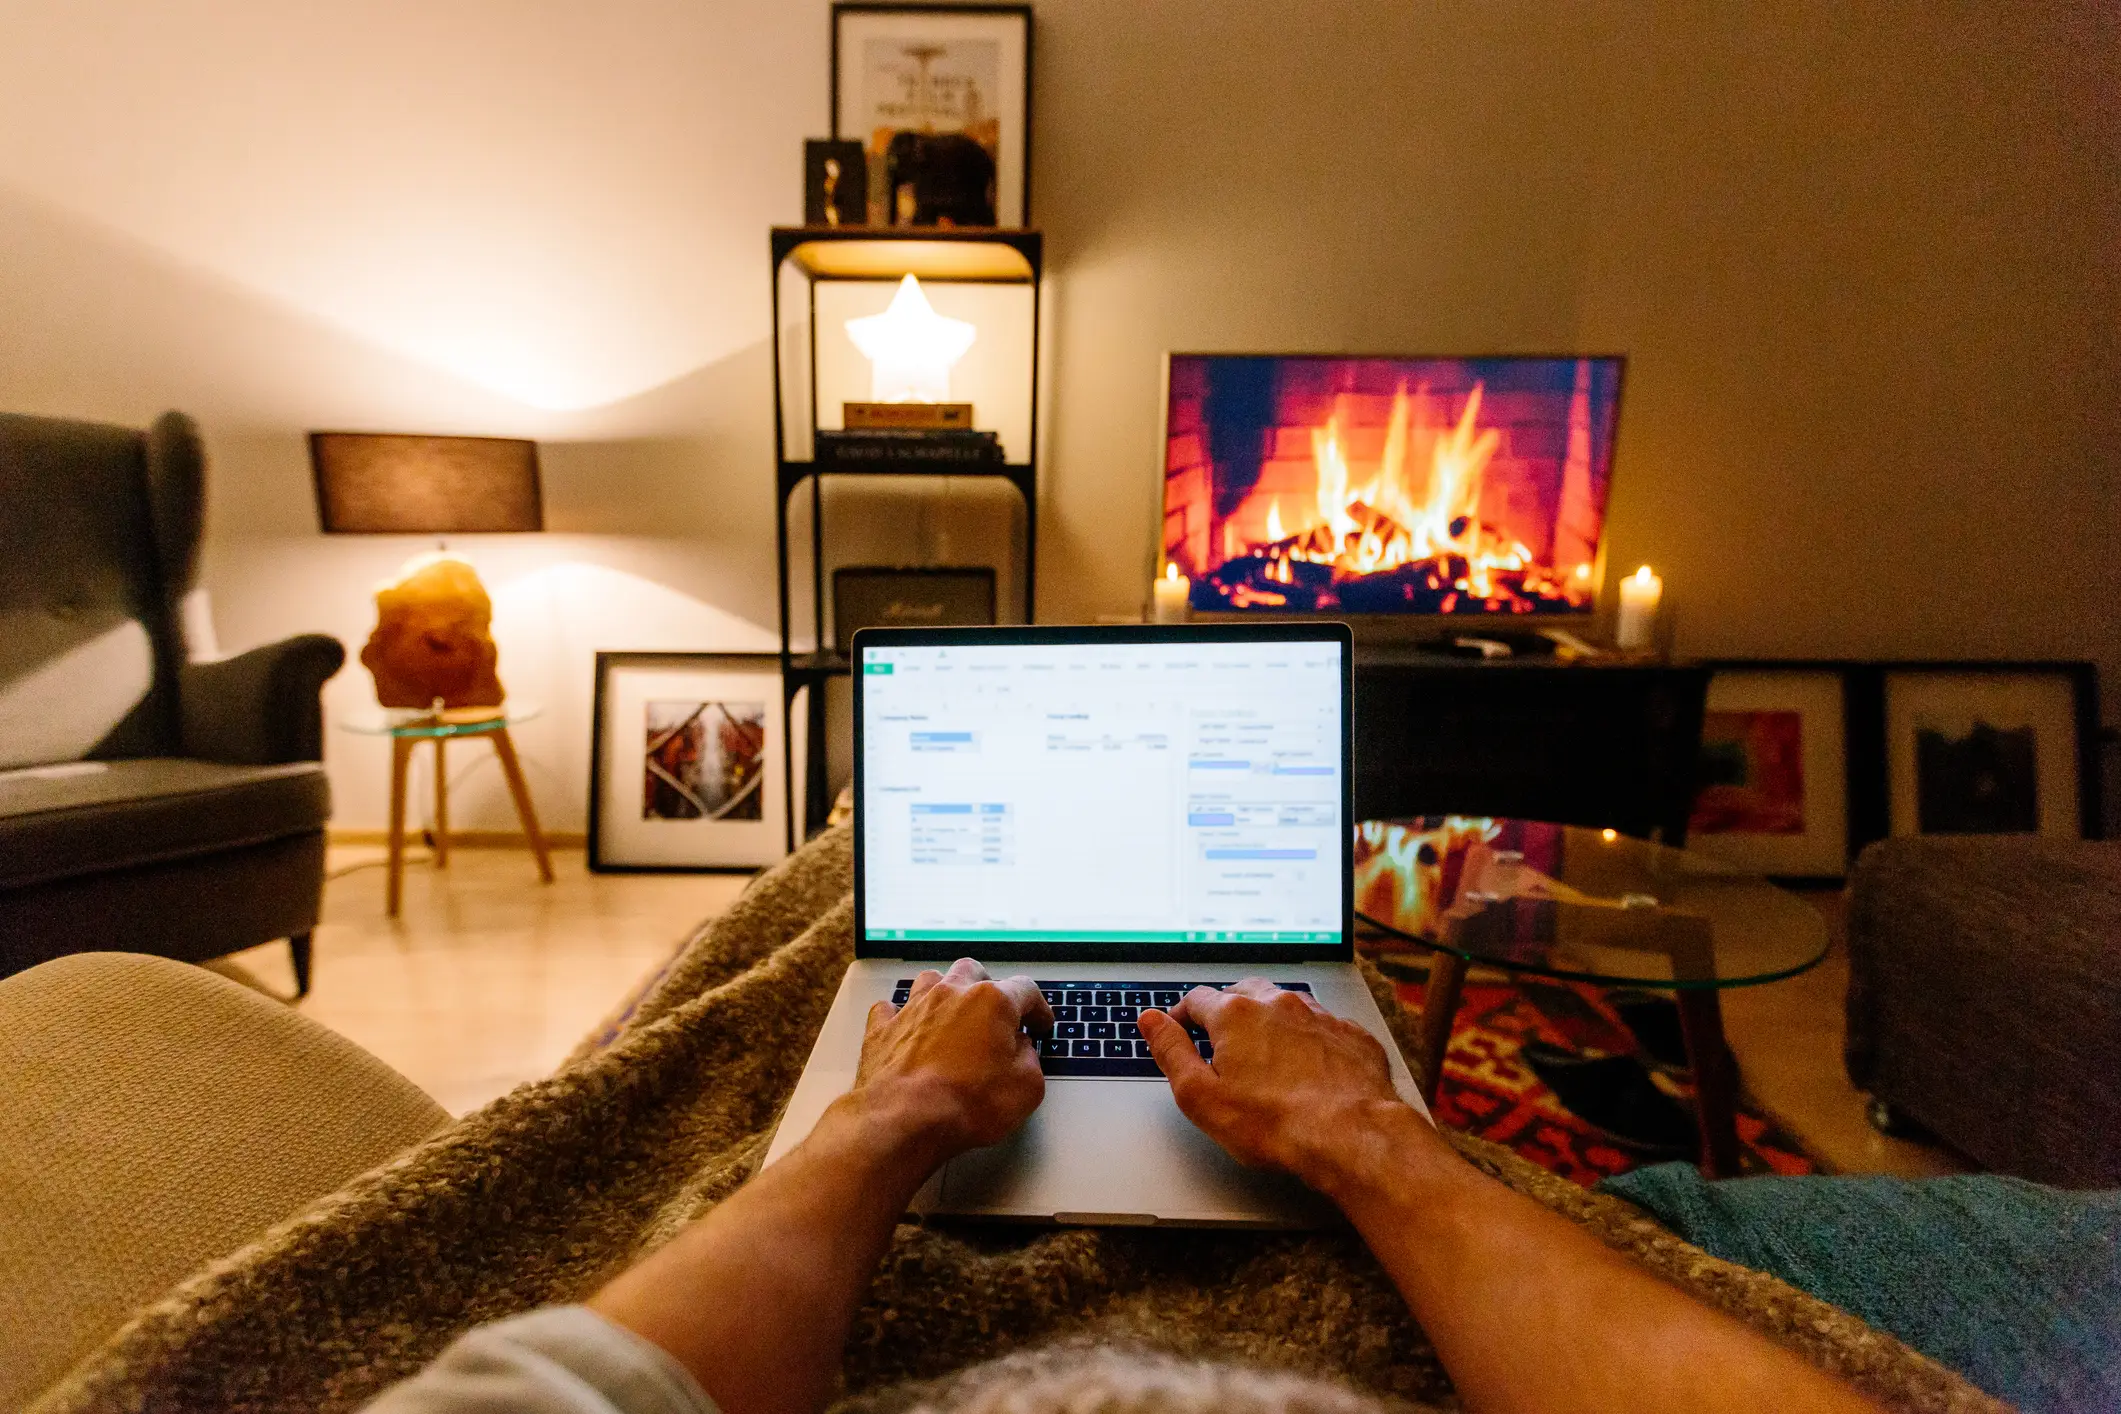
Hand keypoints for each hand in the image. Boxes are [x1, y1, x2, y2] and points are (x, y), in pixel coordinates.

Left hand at [844, 957, 1053, 1168]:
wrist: (903, 1120)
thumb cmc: (964, 1104)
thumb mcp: (1026, 1088)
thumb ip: (1029, 1059)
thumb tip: (1022, 1051)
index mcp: (991, 1002)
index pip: (1025, 990)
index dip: (1037, 1007)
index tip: (1038, 1023)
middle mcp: (951, 995)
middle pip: (972, 971)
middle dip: (987, 986)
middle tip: (994, 1011)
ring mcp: (913, 1009)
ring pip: (930, 980)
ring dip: (944, 993)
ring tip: (951, 1014)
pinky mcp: (882, 1030)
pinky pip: (890, 1009)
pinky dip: (900, 1016)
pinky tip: (906, 1029)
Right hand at [1139, 979, 1433, 1195]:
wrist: (1350, 1134)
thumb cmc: (1277, 1123)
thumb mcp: (1200, 1096)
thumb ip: (1171, 1052)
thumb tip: (1151, 1022)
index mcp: (1236, 1015)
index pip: (1198, 1000)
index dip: (1183, 1015)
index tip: (1179, 1028)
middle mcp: (1278, 1004)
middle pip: (1243, 993)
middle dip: (1226, 1011)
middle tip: (1220, 1039)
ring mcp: (1318, 1016)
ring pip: (1284, 1005)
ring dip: (1269, 1021)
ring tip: (1264, 1052)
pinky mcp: (1350, 1035)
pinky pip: (1322, 1025)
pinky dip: (1309, 1038)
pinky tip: (1308, 1065)